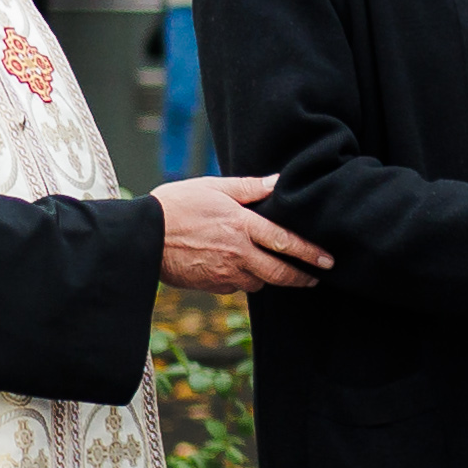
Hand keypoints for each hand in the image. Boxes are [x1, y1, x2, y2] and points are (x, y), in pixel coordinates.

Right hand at [152, 174, 332, 290]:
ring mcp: (224, 272)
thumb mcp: (213, 187)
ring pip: (259, 282)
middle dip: (302, 277)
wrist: (139, 236)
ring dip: (269, 277)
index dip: (310, 252)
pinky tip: (237, 269)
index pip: (286, 241)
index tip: (328, 260)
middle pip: (280, 272)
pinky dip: (242, 281)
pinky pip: (236, 287)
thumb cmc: (175, 205)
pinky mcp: (211, 286)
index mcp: (241, 225)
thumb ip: (249, 187)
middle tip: (315, 278)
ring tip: (273, 268)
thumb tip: (279, 181)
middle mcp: (238, 252)